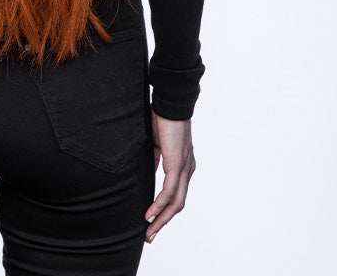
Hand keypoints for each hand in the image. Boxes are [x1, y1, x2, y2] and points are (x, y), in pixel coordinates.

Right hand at [144, 111, 196, 243]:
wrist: (170, 101)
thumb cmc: (162, 118)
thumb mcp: (157, 144)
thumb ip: (156, 160)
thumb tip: (150, 172)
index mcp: (183, 164)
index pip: (176, 194)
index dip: (164, 210)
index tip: (151, 222)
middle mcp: (187, 169)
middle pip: (178, 204)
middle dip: (163, 222)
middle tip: (150, 236)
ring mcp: (184, 167)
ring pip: (175, 202)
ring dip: (161, 219)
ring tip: (149, 231)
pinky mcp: (177, 163)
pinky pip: (169, 190)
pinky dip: (159, 205)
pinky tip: (149, 214)